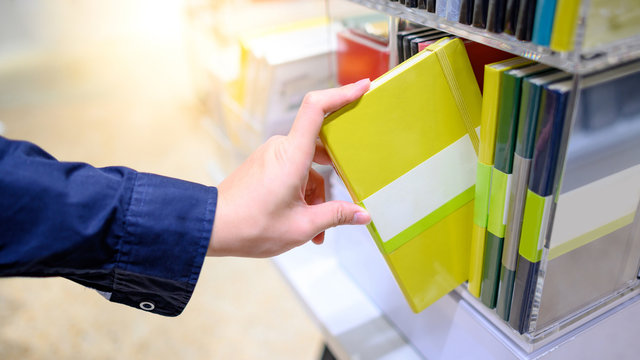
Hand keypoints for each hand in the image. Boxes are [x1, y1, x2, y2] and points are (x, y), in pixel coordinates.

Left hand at [208, 79, 371, 257]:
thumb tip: (362, 215)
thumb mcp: (302, 226)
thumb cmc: (251, 226)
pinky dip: (304, 194)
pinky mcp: (265, 165)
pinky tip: (306, 222)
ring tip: (318, 229)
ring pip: (309, 166)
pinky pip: (295, 171)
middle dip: (336, 172)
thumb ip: (336, 216)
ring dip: (317, 194)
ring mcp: (271, 155)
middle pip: (321, 145)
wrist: (212, 228)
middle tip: (349, 189)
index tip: (363, 87)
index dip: (341, 93)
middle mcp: (281, 148)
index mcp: (291, 155)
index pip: (317, 108)